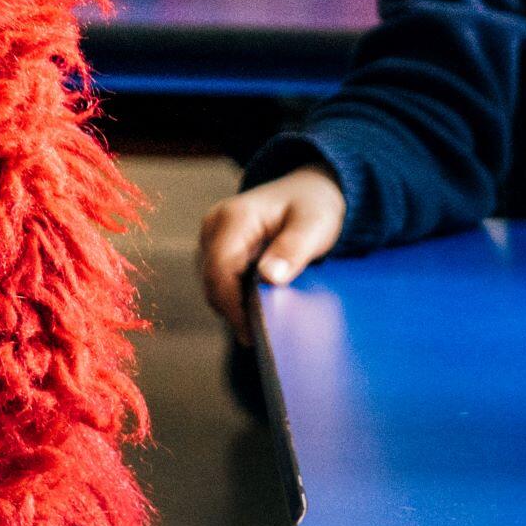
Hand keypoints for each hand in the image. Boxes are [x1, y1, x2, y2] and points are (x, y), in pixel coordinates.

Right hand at [198, 168, 345, 342]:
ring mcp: (212, 237)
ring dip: (234, 305)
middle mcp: (214, 226)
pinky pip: (219, 280)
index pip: (219, 270)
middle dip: (233, 310)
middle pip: (211, 281)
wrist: (307, 189)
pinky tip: (258, 306)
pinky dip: (235, 297)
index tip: (254, 333)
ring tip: (264, 322)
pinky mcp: (217, 248)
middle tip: (264, 336)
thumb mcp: (314, 225)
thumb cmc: (312, 205)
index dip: (232, 305)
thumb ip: (292, 249)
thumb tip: (269, 278)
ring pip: (212, 284)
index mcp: (234, 218)